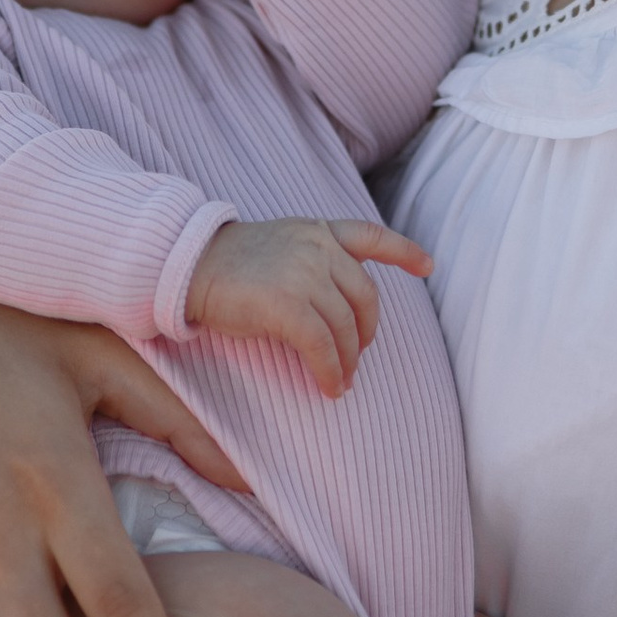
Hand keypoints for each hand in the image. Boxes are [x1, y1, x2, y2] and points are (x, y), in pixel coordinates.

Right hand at [182, 217, 426, 396]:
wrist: (187, 265)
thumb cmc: (228, 265)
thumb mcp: (279, 246)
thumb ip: (313, 261)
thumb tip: (339, 306)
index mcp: (317, 230)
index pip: (372, 236)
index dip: (404, 252)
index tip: (428, 266)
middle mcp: (317, 247)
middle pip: (364, 298)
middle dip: (366, 333)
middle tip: (356, 357)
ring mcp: (304, 274)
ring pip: (345, 327)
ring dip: (347, 361)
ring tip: (340, 381)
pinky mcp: (287, 305)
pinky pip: (322, 347)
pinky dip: (330, 372)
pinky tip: (328, 386)